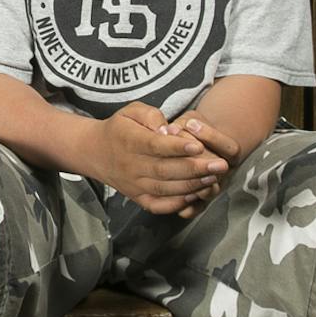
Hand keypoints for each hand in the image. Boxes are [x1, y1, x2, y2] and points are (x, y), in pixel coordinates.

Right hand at [96, 102, 228, 215]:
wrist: (95, 152)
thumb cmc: (120, 128)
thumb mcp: (131, 111)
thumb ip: (151, 115)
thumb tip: (168, 130)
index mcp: (128, 141)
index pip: (155, 146)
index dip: (177, 147)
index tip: (199, 145)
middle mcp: (130, 165)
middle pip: (164, 170)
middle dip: (195, 168)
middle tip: (220, 165)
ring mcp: (134, 185)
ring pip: (165, 188)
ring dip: (192, 185)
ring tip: (215, 178)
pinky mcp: (137, 198)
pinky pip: (158, 204)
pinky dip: (177, 203)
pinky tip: (196, 194)